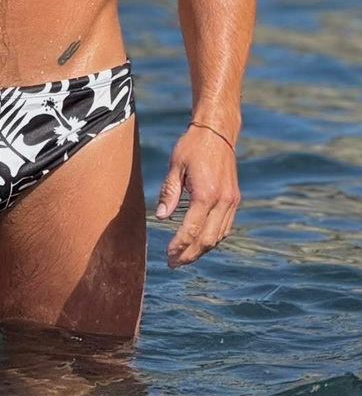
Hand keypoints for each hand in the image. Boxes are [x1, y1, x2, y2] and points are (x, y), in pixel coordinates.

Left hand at [156, 124, 239, 267]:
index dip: (179, 246)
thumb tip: (161, 216)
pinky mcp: (234, 199)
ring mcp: (232, 201)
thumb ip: (169, 192)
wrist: (217, 132)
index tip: (168, 255)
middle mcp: (223, 201)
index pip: (191, 229)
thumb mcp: (175, 165)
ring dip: (201, 250)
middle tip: (173, 263)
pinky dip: (212, 238)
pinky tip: (200, 242)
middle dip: (190, 254)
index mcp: (206, 193)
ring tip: (184, 257)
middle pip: (207, 239)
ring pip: (218, 236)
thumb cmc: (192, 146)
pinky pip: (225, 227)